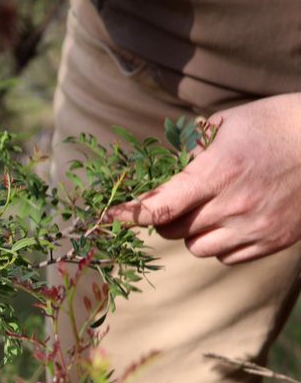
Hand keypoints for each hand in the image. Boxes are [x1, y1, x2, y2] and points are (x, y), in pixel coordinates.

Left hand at [106, 93, 300, 264]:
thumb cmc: (271, 125)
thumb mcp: (224, 125)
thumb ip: (185, 151)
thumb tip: (152, 173)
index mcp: (217, 172)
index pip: (160, 206)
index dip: (130, 215)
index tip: (109, 218)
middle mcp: (233, 205)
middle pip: (172, 230)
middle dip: (167, 217)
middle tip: (180, 198)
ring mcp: (254, 227)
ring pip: (197, 247)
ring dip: (194, 232)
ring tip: (214, 206)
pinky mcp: (272, 241)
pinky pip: (226, 258)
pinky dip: (221, 244)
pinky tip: (234, 219)